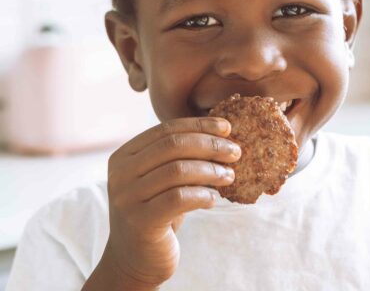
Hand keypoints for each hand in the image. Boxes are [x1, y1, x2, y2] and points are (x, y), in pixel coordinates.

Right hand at [104, 117, 241, 287]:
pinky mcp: (140, 222)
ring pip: (177, 170)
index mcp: (125, 155)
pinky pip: (179, 198)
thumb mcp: (162, 179)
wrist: (135, 257)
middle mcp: (121, 173)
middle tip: (235, 151)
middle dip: (209, 145)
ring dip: (210, 170)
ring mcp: (127, 197)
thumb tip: (220, 136)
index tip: (227, 127)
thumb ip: (179, 157)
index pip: (166, 129)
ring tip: (229, 175)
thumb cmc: (156, 211)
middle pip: (172, 146)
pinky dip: (202, 195)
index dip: (198, 126)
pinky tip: (213, 199)